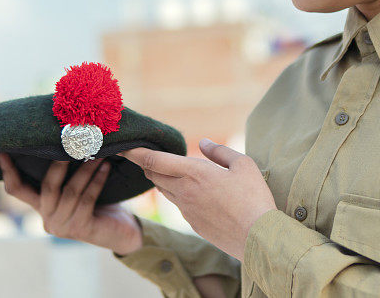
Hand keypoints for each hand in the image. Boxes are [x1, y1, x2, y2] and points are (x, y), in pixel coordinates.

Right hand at [0, 153, 142, 255]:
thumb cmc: (100, 204)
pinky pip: (88, 199)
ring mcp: (63, 226)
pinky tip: (107, 167)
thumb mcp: (77, 188)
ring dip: (87, 168)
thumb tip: (64, 139)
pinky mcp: (80, 228)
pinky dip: (98, 180)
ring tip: (100, 151)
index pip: (16, 189)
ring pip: (71, 191)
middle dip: (59, 163)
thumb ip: (65, 174)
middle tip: (71, 140)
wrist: (122, 232)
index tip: (0, 149)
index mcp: (41, 206)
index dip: (7, 171)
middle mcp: (48, 218)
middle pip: (47, 186)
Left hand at [120, 138, 276, 261]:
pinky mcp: (192, 224)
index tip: (124, 146)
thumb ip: (220, 152)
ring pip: (164, 190)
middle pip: (154, 175)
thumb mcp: (243, 165)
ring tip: (166, 169)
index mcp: (194, 173)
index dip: (135, 152)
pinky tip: (190, 192)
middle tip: (144, 154)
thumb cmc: (253, 198)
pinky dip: (177, 193)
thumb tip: (204, 142)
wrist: (256, 237)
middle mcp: (184, 192)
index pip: (154, 160)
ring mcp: (186, 210)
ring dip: (161, 178)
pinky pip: (178, 204)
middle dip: (146, 163)